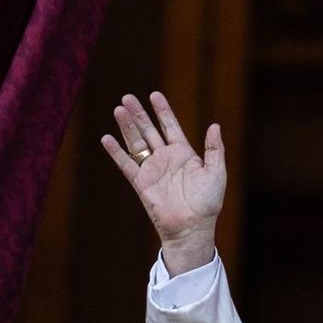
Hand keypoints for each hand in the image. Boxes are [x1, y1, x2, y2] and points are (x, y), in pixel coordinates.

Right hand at [101, 91, 225, 275]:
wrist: (192, 227)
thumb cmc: (207, 203)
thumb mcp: (216, 172)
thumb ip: (215, 149)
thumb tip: (215, 125)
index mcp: (184, 154)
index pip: (170, 126)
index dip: (162, 110)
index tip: (154, 95)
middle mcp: (165, 159)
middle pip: (149, 130)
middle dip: (139, 114)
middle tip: (127, 97)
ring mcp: (152, 170)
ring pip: (136, 143)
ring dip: (127, 126)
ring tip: (119, 109)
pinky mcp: (141, 183)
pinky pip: (126, 165)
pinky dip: (116, 153)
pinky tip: (107, 138)